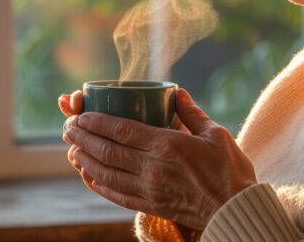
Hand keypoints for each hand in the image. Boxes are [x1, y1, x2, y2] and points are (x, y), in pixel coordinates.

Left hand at [62, 88, 256, 230]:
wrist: (235, 209)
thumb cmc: (230, 170)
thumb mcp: (215, 133)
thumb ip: (192, 113)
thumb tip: (177, 93)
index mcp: (168, 145)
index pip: (122, 130)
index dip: (96, 122)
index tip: (81, 115)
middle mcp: (153, 167)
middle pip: (108, 150)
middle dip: (83, 138)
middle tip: (68, 128)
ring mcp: (149, 189)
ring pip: (107, 172)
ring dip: (86, 159)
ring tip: (72, 150)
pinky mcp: (151, 205)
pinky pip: (117, 195)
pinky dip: (99, 185)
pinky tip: (89, 177)